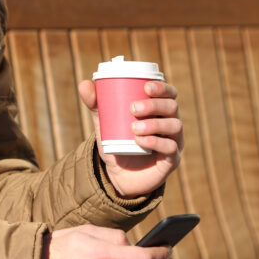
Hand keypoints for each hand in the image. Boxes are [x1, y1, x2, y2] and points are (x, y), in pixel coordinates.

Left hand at [77, 79, 183, 197]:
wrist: (119, 174)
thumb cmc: (117, 142)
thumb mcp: (105, 122)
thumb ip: (96, 104)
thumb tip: (83, 84)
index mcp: (160, 110)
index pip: (169, 94)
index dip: (162, 87)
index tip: (146, 87)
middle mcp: (170, 123)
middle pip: (172, 107)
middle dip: (154, 105)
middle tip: (133, 108)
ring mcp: (174, 142)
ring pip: (174, 126)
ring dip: (154, 124)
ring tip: (134, 128)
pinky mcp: (171, 160)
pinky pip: (170, 148)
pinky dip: (155, 142)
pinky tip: (141, 141)